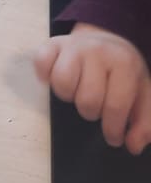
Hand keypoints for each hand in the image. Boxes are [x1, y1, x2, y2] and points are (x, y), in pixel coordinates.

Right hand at [34, 23, 150, 154]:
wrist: (107, 37)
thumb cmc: (123, 71)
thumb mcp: (143, 94)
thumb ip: (144, 123)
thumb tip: (134, 146)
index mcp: (124, 64)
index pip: (115, 106)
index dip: (113, 129)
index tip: (113, 138)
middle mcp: (98, 51)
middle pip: (87, 99)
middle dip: (91, 112)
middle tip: (96, 107)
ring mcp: (73, 46)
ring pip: (61, 83)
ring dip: (68, 95)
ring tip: (77, 92)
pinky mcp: (53, 43)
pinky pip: (41, 63)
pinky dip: (45, 75)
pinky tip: (55, 79)